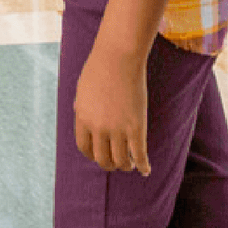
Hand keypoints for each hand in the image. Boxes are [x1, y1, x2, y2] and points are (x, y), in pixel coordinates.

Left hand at [71, 42, 151, 175]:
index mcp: (83, 118)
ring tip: (130, 165)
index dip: (92, 155)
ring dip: (126, 166)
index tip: (99, 156)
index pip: (85, 148)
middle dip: (109, 164)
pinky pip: (140, 154)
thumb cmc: (100, 68)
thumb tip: (81, 116)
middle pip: (102, 159)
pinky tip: (146, 170)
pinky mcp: (136, 127)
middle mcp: (98, 128)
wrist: (118, 57)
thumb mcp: (83, 90)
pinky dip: (143, 166)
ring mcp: (118, 129)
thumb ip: (82, 107)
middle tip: (116, 163)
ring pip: (121, 161)